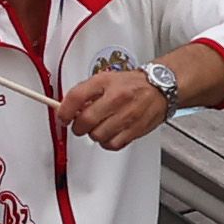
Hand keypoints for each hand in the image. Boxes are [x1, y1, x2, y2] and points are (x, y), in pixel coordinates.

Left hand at [61, 62, 178, 150]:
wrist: (161, 87)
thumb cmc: (132, 84)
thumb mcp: (106, 79)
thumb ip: (86, 93)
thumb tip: (67, 109)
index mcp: (105, 82)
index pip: (77, 96)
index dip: (64, 110)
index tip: (63, 117)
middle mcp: (116, 98)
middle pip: (85, 120)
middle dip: (78, 126)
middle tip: (80, 124)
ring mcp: (126, 115)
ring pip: (97, 135)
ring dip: (93, 134)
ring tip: (99, 126)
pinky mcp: (135, 130)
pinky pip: (112, 144)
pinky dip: (107, 142)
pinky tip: (109, 134)